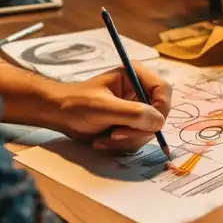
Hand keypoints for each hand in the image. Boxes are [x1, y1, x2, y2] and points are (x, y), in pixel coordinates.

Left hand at [56, 62, 171, 152]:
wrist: (59, 115)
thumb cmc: (76, 103)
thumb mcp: (104, 108)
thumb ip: (133, 113)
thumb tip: (158, 121)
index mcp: (136, 77)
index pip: (163, 90)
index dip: (161, 109)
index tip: (148, 124)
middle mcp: (139, 91)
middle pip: (158, 114)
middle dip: (137, 130)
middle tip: (115, 134)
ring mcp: (135, 110)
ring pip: (148, 131)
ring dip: (127, 140)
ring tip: (104, 138)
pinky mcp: (129, 125)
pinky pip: (137, 139)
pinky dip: (121, 145)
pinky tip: (103, 140)